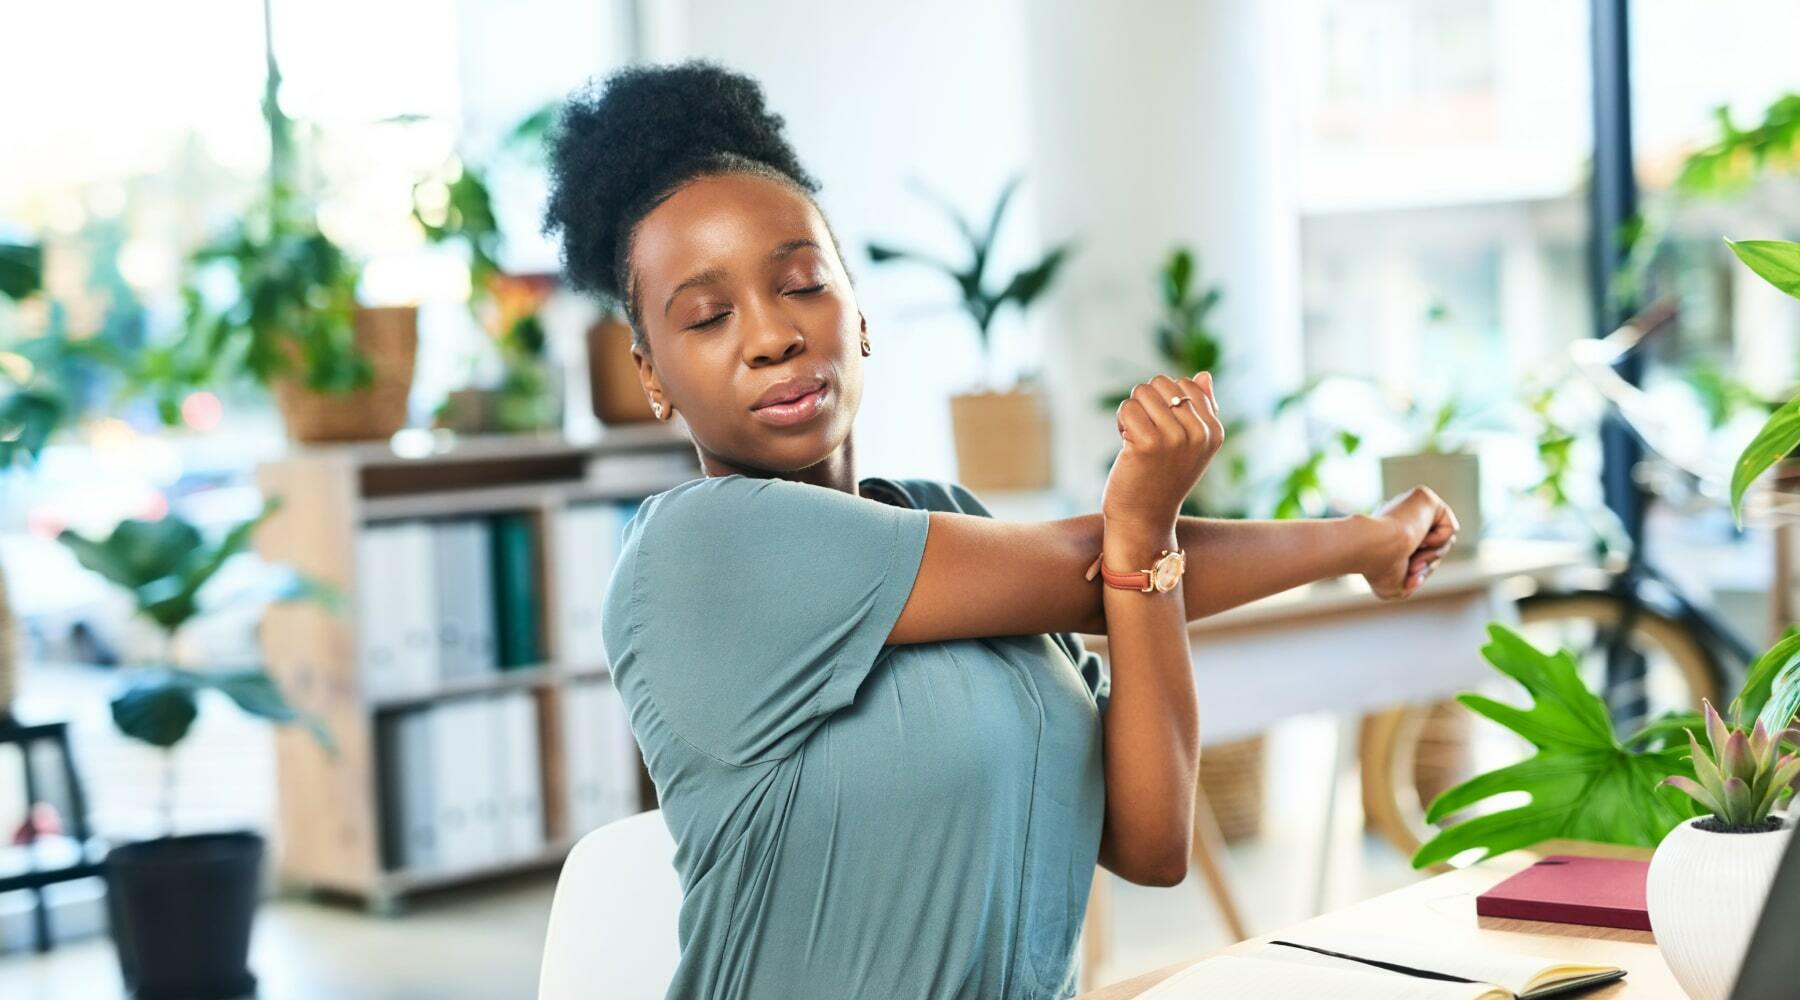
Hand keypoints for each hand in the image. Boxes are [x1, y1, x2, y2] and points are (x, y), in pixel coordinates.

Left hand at [1101, 372, 1224, 532]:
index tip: (1163, 428)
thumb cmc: (1163, 478)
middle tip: (1146, 433)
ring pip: (1142, 392)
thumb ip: (1201, 409)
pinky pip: (1128, 408)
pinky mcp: (1149, 443)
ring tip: (1136, 439)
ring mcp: (1176, 438)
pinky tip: (1126, 444)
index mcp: (1214, 431)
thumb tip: (1203, 375)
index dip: (1166, 401)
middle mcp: (1199, 434)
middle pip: (1162, 383)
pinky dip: (1121, 422)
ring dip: (1133, 412)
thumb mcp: (1191, 446)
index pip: (1187, 384)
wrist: (1144, 518)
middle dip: (1147, 403)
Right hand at [1361, 486, 1458, 599]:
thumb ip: (1412, 580)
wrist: (1374, 550)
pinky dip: (1440, 541)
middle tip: (1412, 570)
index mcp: (1388, 533)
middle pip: (1433, 548)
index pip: (1418, 555)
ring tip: (1414, 560)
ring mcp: (1410, 507)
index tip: (1408, 581)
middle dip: (1427, 565)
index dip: (1418, 572)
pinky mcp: (1424, 497)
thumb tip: (1419, 574)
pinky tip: (1420, 539)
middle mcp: (1399, 517)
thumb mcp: (1397, 586)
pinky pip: (1449, 527)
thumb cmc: (1377, 569)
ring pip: (1443, 540)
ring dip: (1433, 556)